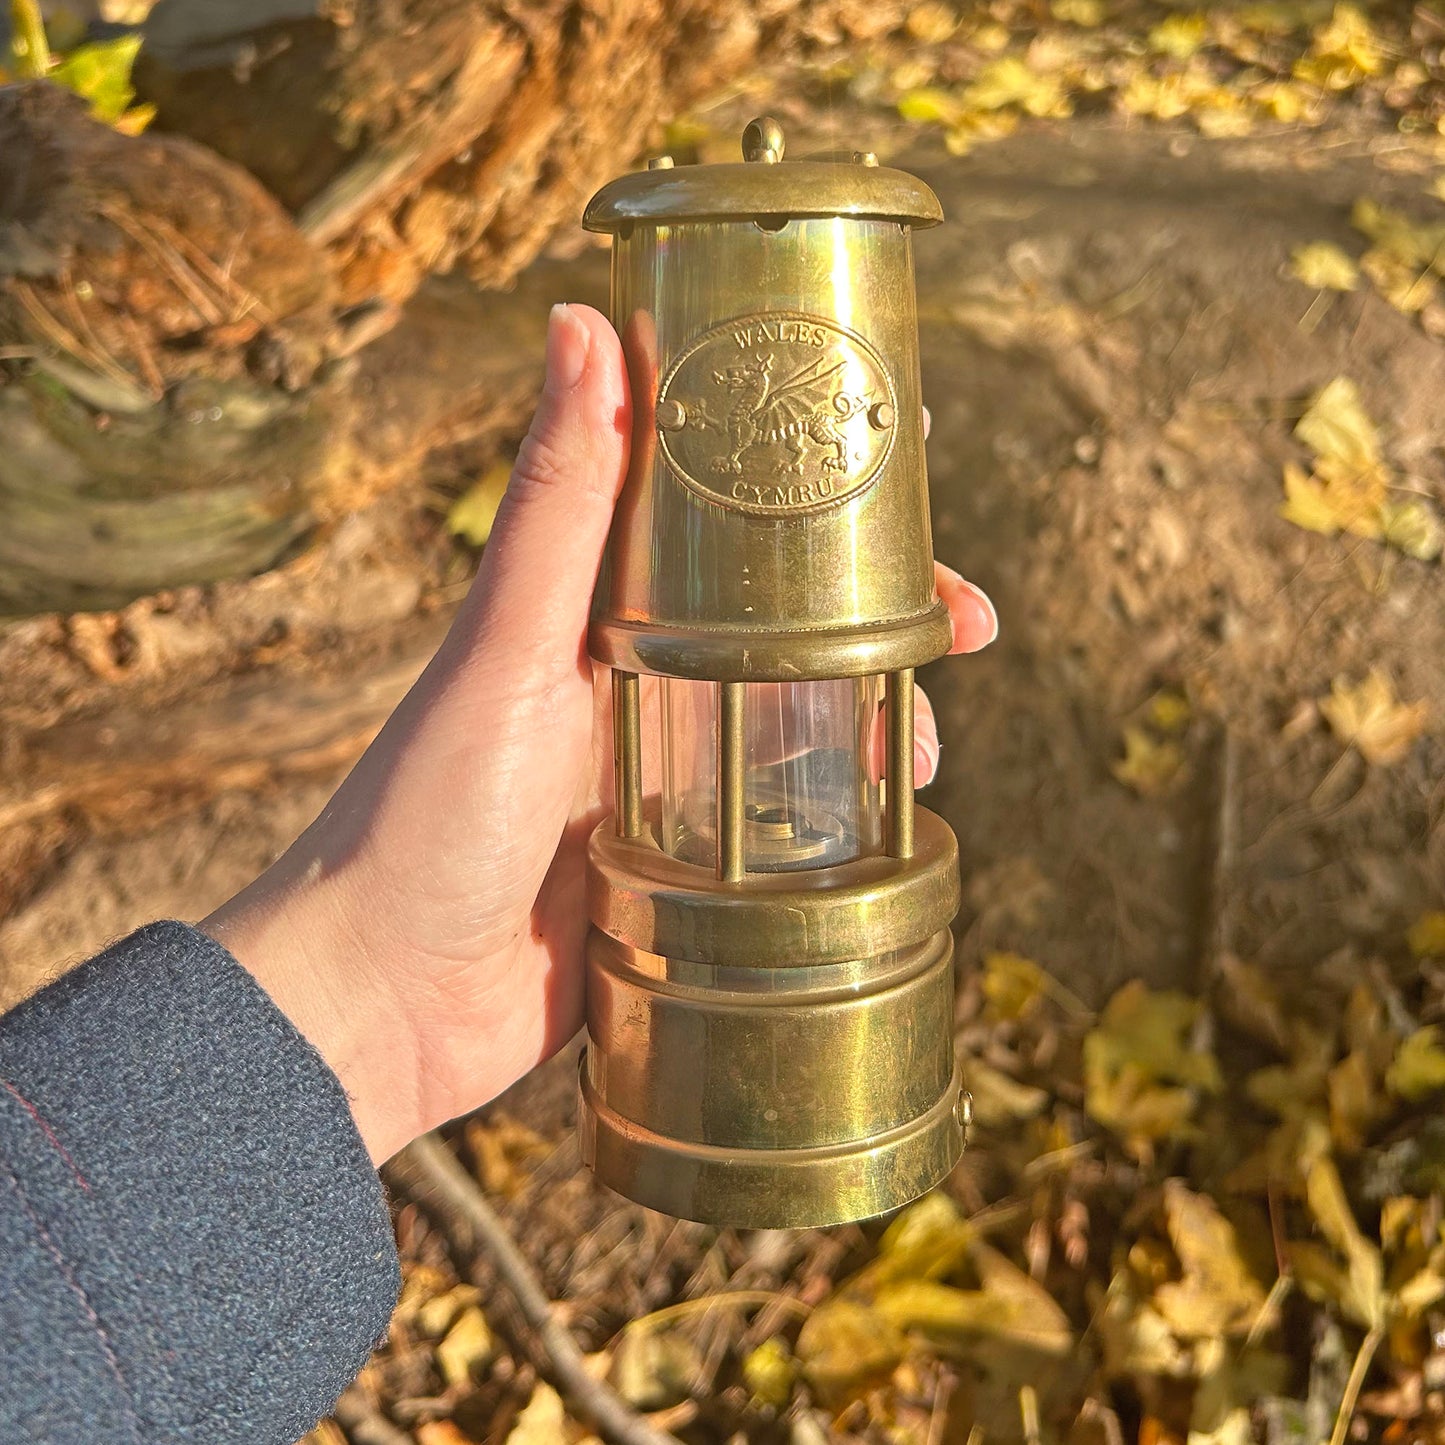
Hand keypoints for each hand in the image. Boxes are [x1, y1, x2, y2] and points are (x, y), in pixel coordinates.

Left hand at [203, 305, 997, 1162]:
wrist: (379, 1002)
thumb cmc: (421, 815)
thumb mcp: (504, 650)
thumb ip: (558, 503)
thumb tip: (581, 319)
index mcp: (597, 625)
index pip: (729, 538)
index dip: (818, 508)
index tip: (906, 482)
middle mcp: (635, 696)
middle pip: (788, 636)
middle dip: (882, 625)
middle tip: (965, 630)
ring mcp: (660, 793)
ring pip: (797, 740)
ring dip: (875, 732)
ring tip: (924, 753)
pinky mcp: (677, 883)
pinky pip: (776, 844)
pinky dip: (837, 833)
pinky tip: (888, 839)